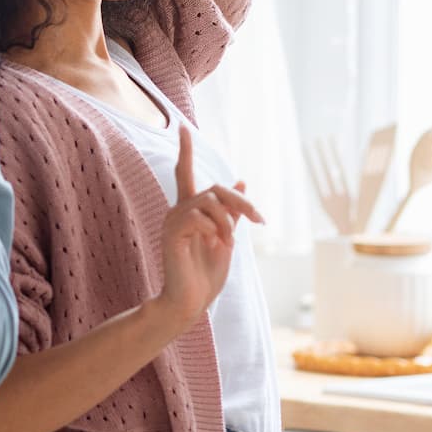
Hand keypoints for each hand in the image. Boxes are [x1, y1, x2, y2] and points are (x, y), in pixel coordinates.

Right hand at [153, 125, 263, 333]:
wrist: (190, 302)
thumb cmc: (206, 275)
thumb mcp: (226, 237)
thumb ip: (231, 211)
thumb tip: (241, 182)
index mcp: (189, 211)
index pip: (185, 173)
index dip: (185, 151)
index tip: (182, 128)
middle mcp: (177, 211)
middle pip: (213, 189)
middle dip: (239, 202)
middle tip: (259, 220)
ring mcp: (172, 221)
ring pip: (209, 201)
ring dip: (228, 221)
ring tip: (232, 243)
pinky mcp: (172, 233)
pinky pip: (198, 217)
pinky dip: (215, 229)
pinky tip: (218, 244)